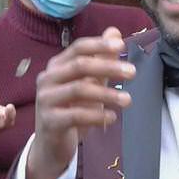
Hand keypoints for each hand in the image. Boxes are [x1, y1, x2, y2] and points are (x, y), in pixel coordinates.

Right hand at [25, 29, 133, 178]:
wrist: (51, 146)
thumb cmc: (71, 110)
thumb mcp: (89, 84)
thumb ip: (101, 60)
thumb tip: (114, 31)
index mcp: (56, 66)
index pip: (78, 48)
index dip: (99, 45)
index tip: (122, 45)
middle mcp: (47, 79)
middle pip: (80, 65)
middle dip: (108, 67)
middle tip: (133, 72)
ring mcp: (45, 100)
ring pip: (79, 89)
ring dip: (107, 93)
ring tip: (128, 100)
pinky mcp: (49, 122)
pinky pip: (76, 115)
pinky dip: (97, 115)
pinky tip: (112, 118)